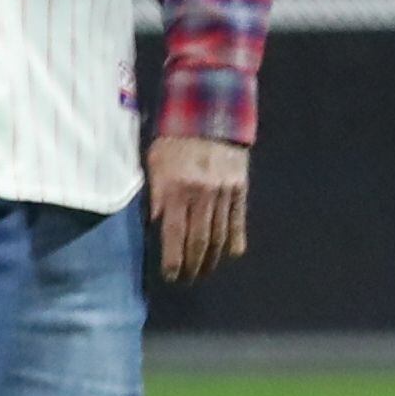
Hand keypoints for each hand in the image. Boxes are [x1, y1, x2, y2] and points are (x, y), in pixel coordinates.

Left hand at [147, 135, 250, 282]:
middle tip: (186, 280)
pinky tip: (230, 255)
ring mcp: (224, 192)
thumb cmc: (174, 142)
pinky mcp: (240, 189)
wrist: (210, 116)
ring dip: (212, 258)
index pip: (174, 233)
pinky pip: (238, 220)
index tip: (170, 276)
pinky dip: (235, 240)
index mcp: (176, 188)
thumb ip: (155, 195)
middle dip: (192, 265)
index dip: (172, 259)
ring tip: (204, 272)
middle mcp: (201, 194)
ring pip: (220, 234)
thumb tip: (155, 225)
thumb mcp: (154, 164)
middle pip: (199, 239)